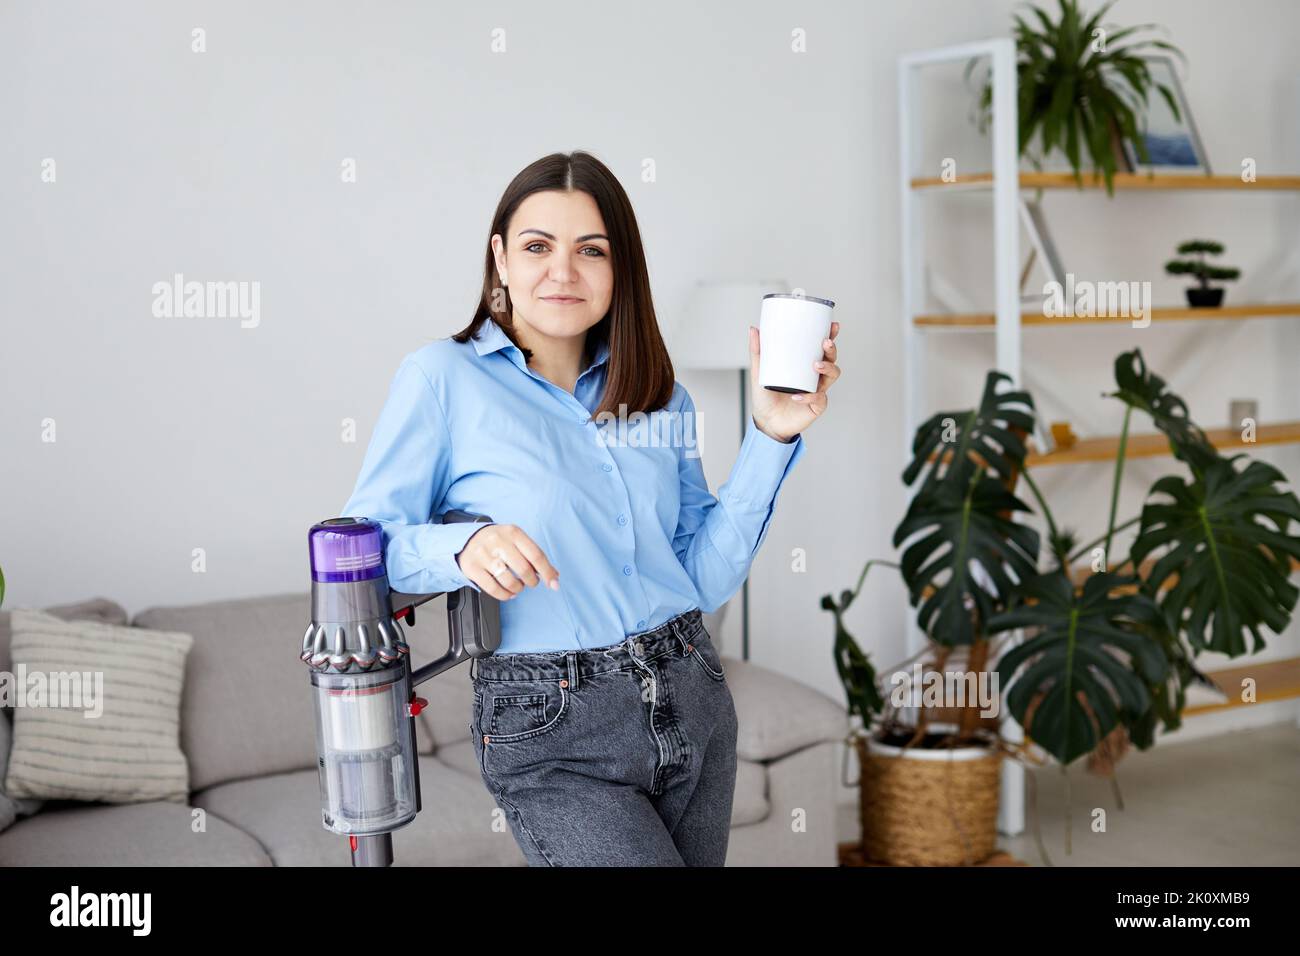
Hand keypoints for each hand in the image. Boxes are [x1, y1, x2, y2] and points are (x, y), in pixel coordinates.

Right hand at [454, 524, 559, 600]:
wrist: (467, 539)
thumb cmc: (498, 542)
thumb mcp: (516, 540)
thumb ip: (534, 556)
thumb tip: (553, 577)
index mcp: (513, 532)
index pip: (536, 555)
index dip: (547, 572)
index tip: (553, 584)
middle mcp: (497, 541)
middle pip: (523, 569)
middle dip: (531, 581)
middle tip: (530, 582)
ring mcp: (483, 554)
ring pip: (508, 580)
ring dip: (518, 589)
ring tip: (518, 587)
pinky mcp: (472, 567)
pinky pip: (492, 588)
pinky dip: (504, 595)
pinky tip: (508, 593)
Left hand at [749, 320, 840, 441]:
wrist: (766, 421)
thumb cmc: (766, 396)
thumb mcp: (759, 372)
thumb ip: (757, 351)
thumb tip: (754, 330)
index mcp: (805, 365)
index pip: (821, 348)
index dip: (830, 336)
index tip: (833, 325)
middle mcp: (815, 376)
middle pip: (831, 359)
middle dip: (831, 350)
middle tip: (825, 343)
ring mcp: (818, 390)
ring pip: (832, 376)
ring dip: (827, 369)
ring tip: (815, 366)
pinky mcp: (816, 406)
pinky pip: (818, 399)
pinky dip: (809, 397)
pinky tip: (798, 396)